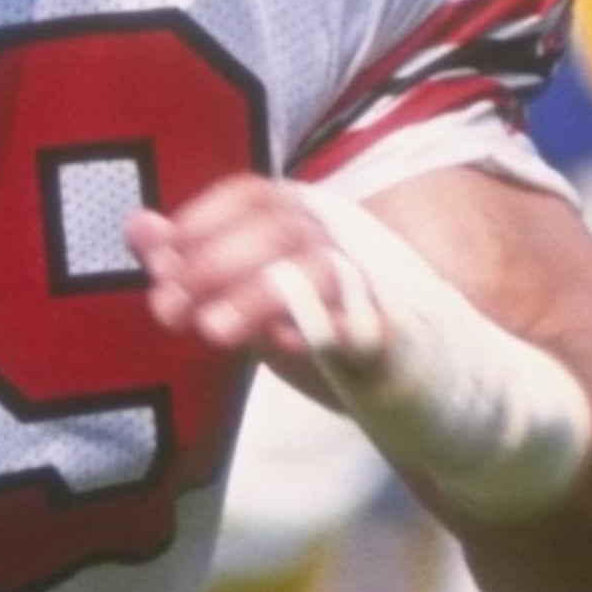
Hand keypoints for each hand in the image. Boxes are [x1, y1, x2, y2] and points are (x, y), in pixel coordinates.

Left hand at [131, 171, 587, 526]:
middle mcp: (350, 240)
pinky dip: (318, 328)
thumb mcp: (265, 301)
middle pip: (279, 223)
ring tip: (210, 332)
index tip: (159, 264)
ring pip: (316, 264)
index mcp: (317, 222)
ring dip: (255, 293)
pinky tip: (281, 345)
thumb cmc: (347, 341)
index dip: (201, 222)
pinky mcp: (401, 340)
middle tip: (164, 310)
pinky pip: (360, 322)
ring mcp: (379, 286)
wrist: (455, 397)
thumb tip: (136, 227)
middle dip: (213, 261)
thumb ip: (204, 266)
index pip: (254, 194)